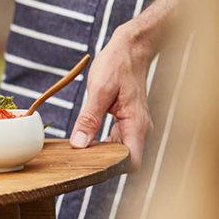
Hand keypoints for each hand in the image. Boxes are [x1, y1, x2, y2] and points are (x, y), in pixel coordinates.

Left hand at [70, 25, 154, 169]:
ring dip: (102, 153)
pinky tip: (86, 139)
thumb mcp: (99, 91)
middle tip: (78, 161)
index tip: (92, 168)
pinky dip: (103, 142)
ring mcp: (135, 125)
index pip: (133, 162)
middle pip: (125, 159)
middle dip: (104, 163)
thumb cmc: (117, 65)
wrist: (130, 49)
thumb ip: (89, 119)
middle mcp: (140, 128)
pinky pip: (117, 139)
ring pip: (120, 150)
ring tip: (79, 151)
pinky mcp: (128, 121)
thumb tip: (79, 144)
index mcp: (136, 124)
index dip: (115, 169)